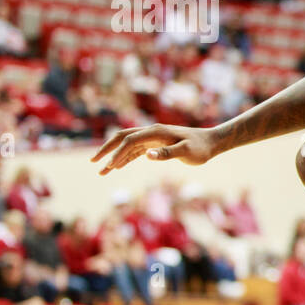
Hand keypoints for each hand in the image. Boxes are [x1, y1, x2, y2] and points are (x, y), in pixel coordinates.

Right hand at [92, 125, 217, 174]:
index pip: (130, 140)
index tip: (110, 167)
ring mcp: (153, 138)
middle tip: (93, 163)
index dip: (118, 153)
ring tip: (101, 171)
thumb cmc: (201, 148)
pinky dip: (125, 158)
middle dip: (106, 150)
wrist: (212, 142)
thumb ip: (168, 153)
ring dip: (114, 157)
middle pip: (122, 138)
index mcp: (156, 132)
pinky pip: (136, 150)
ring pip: (127, 145)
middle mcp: (151, 132)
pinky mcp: (156, 145)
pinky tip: (117, 167)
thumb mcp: (187, 152)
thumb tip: (148, 155)